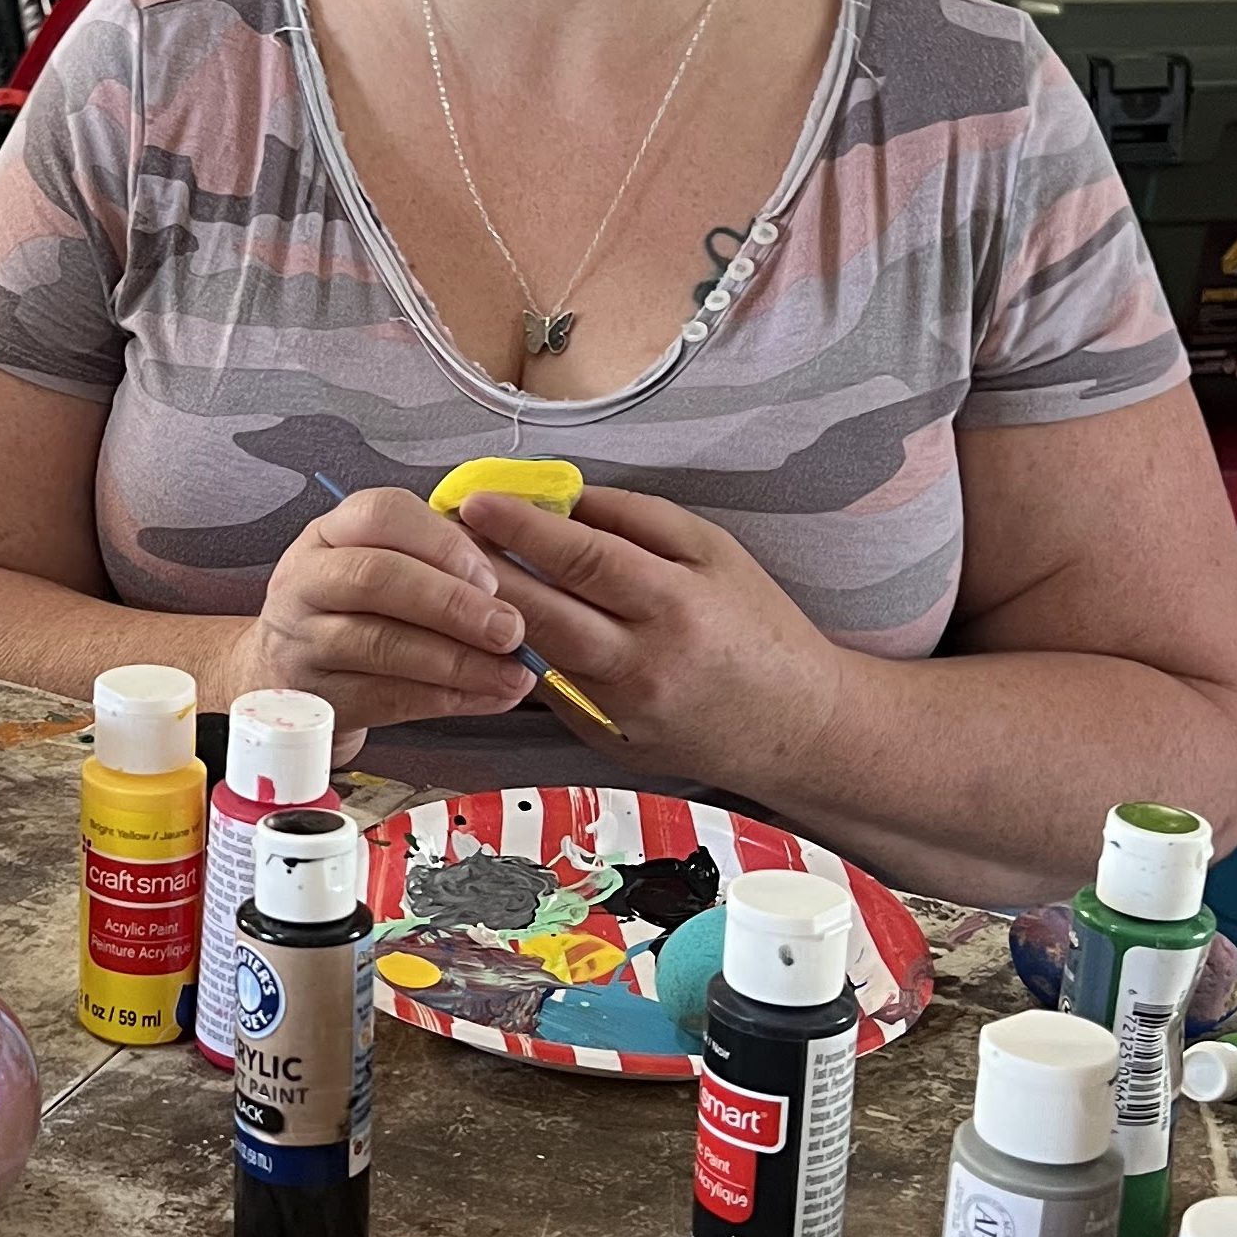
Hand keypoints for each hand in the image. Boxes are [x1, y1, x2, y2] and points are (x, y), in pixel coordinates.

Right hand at [224, 486, 536, 750]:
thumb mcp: (380, 568)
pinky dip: (446, 699)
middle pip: (377, 578)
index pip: (382, 514)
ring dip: (457, 660)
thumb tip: (513, 586)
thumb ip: (435, 565)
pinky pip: (385, 697)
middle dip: (453, 604)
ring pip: (381, 643)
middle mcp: (306, 580)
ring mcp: (302, 641)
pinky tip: (487, 697)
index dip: (441, 542)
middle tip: (509, 629)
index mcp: (330, 534)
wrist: (283, 676)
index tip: (490, 574)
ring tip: (510, 674)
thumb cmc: (351, 614)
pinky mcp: (315, 698)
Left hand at [451, 484, 850, 791]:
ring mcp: (621, 709)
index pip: (582, 558)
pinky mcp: (607, 740)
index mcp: (675, 603)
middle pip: (543, 611)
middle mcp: (643, 661)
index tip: (477, 502)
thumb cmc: (759, 627)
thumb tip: (563, 496)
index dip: (523, 528)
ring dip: (488, 615)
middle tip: (441, 536)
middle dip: (484, 570)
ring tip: (453, 577)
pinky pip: (549, 691)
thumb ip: (638, 520)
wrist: (796, 727)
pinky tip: (486, 629)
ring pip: (534, 655)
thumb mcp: (715, 553)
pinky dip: (517, 658)